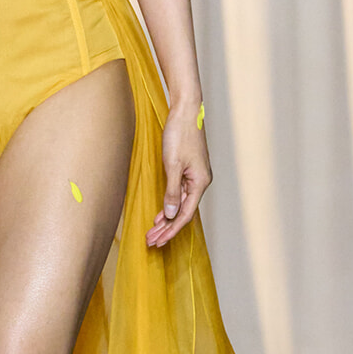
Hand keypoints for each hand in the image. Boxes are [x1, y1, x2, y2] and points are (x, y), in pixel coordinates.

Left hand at [146, 98, 210, 247]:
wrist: (185, 111)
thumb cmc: (180, 134)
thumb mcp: (173, 165)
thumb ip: (172, 191)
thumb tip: (171, 214)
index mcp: (200, 183)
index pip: (184, 215)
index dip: (171, 230)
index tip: (157, 241)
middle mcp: (200, 182)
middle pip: (183, 212)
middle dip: (167, 229)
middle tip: (152, 242)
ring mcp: (195, 176)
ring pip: (180, 204)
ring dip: (167, 219)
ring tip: (153, 232)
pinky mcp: (189, 170)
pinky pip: (179, 194)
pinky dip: (169, 204)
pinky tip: (161, 214)